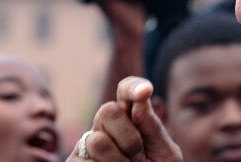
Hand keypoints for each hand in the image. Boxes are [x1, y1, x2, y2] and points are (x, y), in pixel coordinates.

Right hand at [67, 77, 181, 161]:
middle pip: (107, 111)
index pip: (127, 90)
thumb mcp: (165, 153)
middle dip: (128, 137)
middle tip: (138, 157)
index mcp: (131, 116)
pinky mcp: (75, 161)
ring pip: (98, 141)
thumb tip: (141, 102)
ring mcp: (88, 143)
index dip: (133, 87)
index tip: (145, 91)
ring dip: (120, 161)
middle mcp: (107, 124)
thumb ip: (154, 129)